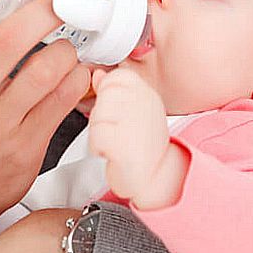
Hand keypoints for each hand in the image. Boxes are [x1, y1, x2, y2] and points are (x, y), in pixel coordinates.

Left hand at [88, 67, 169, 204]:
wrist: (156, 177)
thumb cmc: (144, 144)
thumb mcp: (133, 108)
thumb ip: (113, 88)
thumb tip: (98, 74)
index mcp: (146, 90)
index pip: (112, 78)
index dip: (109, 97)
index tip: (121, 113)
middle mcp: (144, 102)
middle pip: (102, 97)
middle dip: (103, 116)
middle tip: (119, 131)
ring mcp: (134, 121)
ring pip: (97, 117)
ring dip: (100, 132)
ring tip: (117, 141)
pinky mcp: (122, 144)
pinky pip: (96, 138)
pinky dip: (99, 148)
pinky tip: (114, 153)